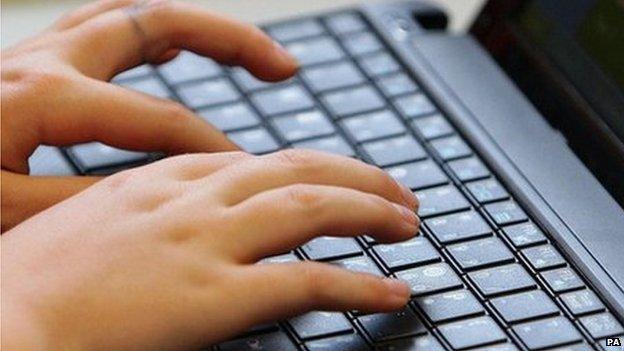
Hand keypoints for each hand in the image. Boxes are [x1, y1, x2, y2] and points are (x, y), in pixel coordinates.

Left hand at [1, 0, 297, 230]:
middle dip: (233, 43)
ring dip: (199, 28)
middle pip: (161, 23)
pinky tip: (176, 54)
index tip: (252, 177)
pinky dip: (154, 37)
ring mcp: (39, 51)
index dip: (213, 152)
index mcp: (43, 96)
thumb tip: (157, 200)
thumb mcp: (4, 215)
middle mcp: (46, 59)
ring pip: (136, 14)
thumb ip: (86, 207)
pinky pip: (107, 29)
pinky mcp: (33, 61)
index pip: (160, 122)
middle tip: (285, 67)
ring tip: (248, 52)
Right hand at [2, 150, 419, 349]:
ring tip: (407, 221)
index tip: (337, 177)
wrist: (1, 322)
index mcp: (161, 180)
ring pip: (312, 209)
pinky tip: (392, 288)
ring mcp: (206, 245)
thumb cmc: (33, 281)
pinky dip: (358, 283)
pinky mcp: (213, 299)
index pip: (256, 160)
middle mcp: (192, 200)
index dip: (308, 166)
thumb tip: (191, 222)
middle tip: (396, 191)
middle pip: (296, 171)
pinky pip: (306, 283)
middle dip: (357, 177)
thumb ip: (150, 213)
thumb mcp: (94, 223)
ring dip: (370, 212)